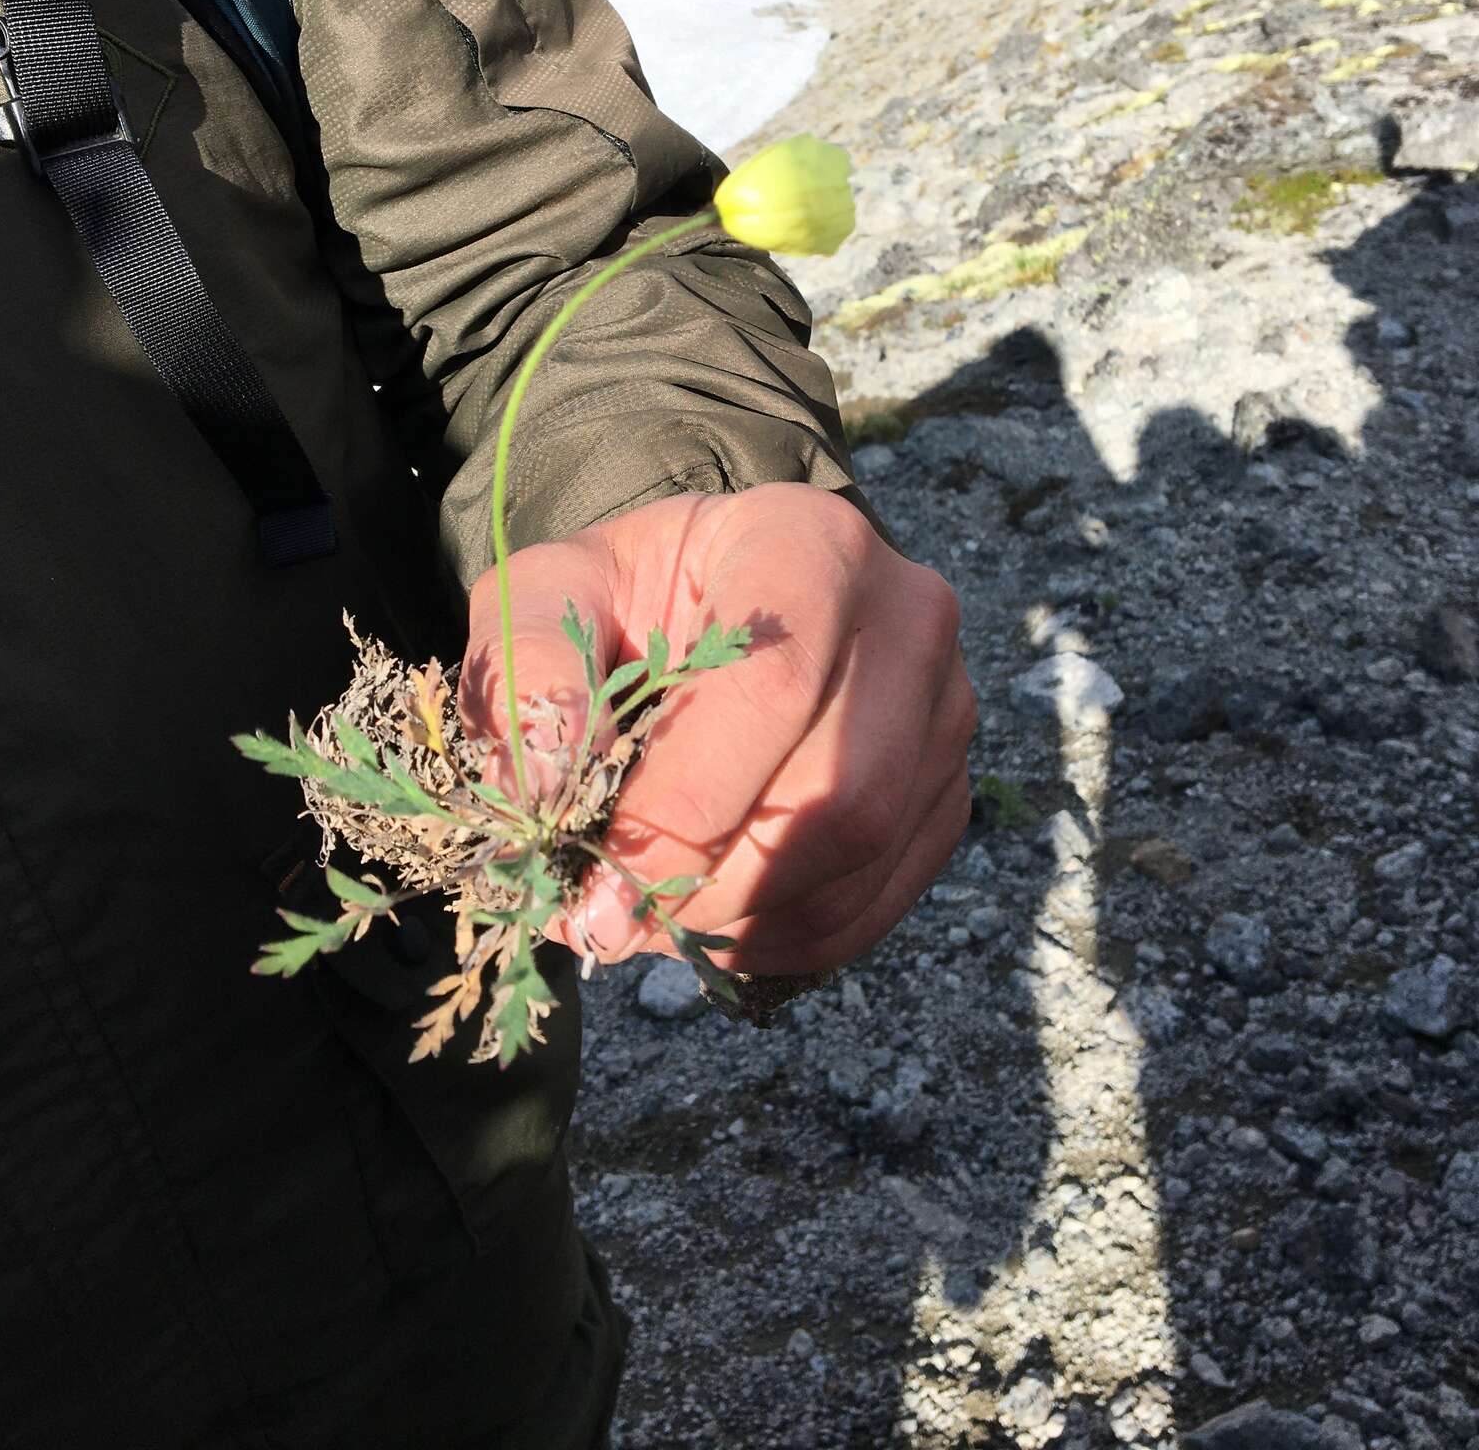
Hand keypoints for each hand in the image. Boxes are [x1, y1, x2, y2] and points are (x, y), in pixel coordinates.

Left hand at [460, 484, 974, 975]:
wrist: (712, 602)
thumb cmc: (626, 598)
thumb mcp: (546, 595)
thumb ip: (531, 673)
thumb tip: (544, 798)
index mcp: (808, 541)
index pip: (773, 684)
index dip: (687, 803)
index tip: (595, 880)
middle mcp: (905, 617)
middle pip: (838, 791)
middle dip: (711, 883)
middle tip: (610, 919)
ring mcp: (944, 707)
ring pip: (862, 858)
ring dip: (739, 919)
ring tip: (644, 916)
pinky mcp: (947, 789)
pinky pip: (876, 901)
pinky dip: (779, 937)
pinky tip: (706, 920)